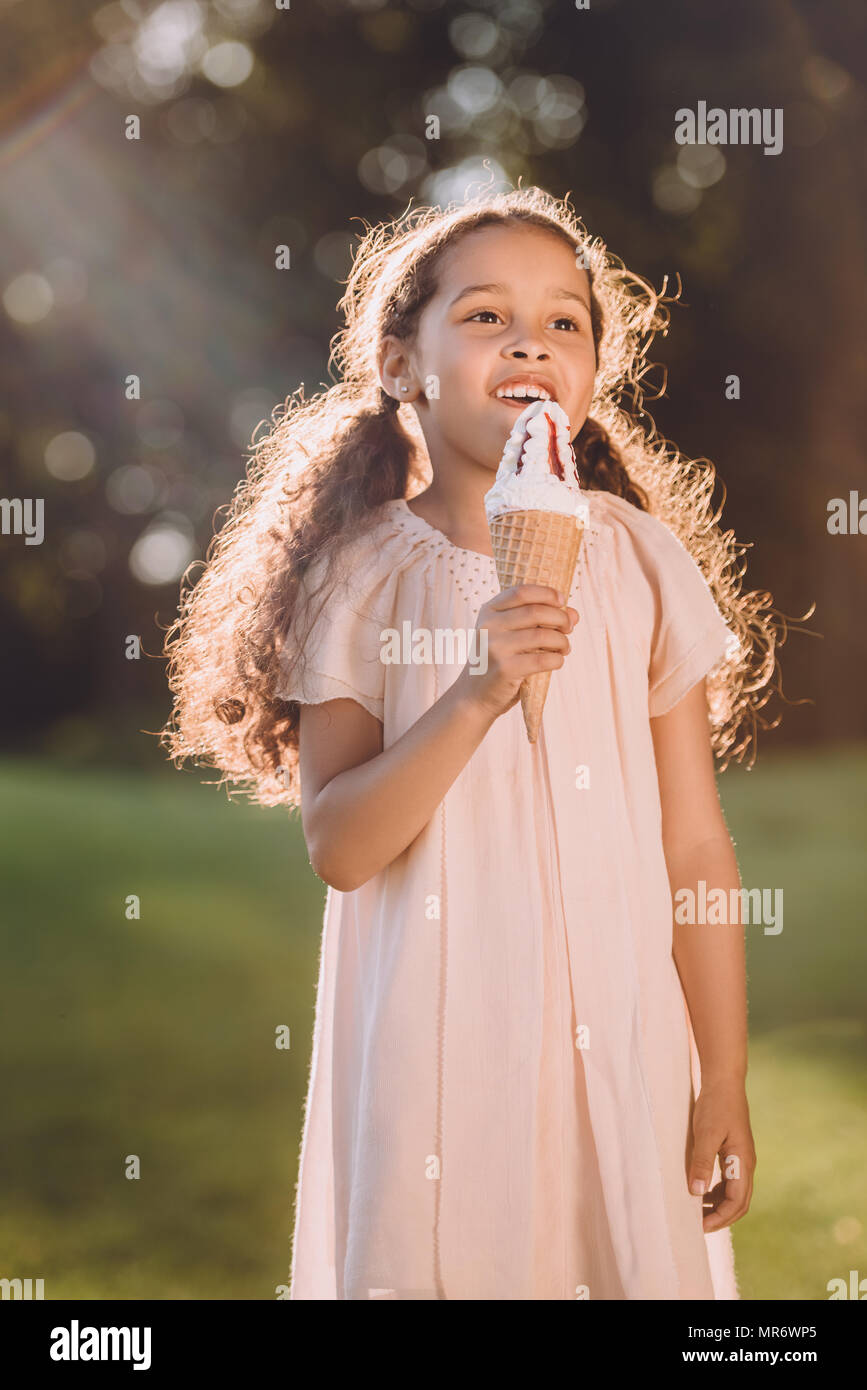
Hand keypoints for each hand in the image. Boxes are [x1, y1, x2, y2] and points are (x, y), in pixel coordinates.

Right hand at [455, 583, 577, 720]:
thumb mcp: (510, 636)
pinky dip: (557, 660)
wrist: (474, 696)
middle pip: (536, 612)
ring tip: (564, 648)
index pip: (522, 592)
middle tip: (569, 628)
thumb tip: (574, 614)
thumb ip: (539, 621)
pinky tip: (557, 662)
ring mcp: (495, 647)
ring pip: (542, 635)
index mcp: (489, 611)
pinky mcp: (505, 669)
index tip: (562, 600)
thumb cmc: (498, 661)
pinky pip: (543, 659)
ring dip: (562, 641)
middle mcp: (489, 626)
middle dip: (561, 619)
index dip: (547, 593)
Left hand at [688, 1078, 755, 1232]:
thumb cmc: (715, 1106)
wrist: (724, 1082)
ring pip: (735, 1193)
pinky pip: (729, 1181)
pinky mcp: (733, 1152)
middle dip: (721, 1217)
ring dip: (719, 1205)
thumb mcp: (705, 1134)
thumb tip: (697, 1193)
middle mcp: (746, 1164)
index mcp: (743, 1163)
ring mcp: (741, 1159)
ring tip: (697, 1211)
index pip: (737, 1202)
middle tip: (698, 1225)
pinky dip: (717, 1192)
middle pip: (739, 1202)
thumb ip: (702, 1163)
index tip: (700, 1225)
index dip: (720, 1217)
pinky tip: (701, 1191)